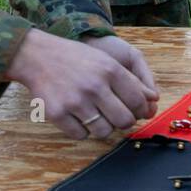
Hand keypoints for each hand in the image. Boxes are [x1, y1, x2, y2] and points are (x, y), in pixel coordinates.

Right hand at [6, 29, 159, 138]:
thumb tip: (152, 99)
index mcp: (110, 70)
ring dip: (104, 128)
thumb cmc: (77, 58)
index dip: (140, 111)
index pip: (138, 102)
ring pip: (103, 132)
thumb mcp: (106, 60)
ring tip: (97, 116)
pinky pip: (80, 135)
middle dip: (124, 122)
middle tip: (117, 117)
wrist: (38, 56)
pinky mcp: (57, 114)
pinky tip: (78, 117)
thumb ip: (130, 79)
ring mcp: (75, 102)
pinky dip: (82, 130)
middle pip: (124, 121)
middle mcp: (95, 87)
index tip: (136, 111)